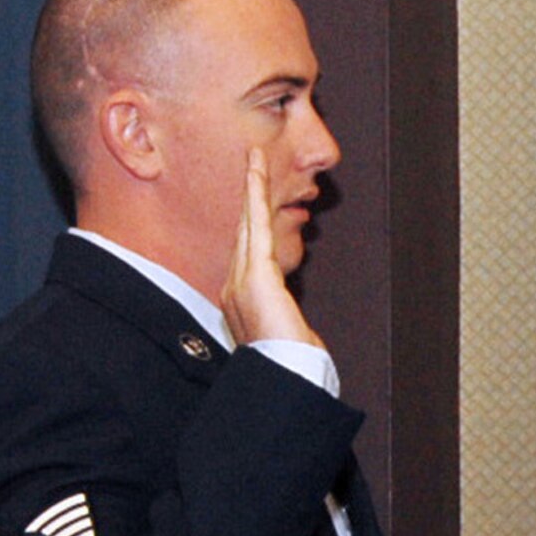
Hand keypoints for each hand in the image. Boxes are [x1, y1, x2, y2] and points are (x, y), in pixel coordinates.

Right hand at [222, 149, 322, 348]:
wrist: (285, 377)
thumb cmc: (289, 367)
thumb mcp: (289, 343)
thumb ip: (288, 330)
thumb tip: (301, 336)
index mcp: (240, 302)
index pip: (245, 254)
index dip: (247, 226)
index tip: (250, 206)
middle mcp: (234, 286)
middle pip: (242, 232)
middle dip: (246, 198)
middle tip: (251, 166)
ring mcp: (240, 279)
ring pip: (247, 222)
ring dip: (252, 188)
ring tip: (254, 158)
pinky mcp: (255, 273)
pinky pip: (255, 223)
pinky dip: (256, 193)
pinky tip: (257, 168)